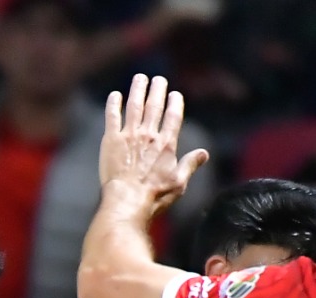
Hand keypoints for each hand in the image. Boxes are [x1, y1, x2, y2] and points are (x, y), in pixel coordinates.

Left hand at [99, 74, 208, 214]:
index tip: (174, 94)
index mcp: (166, 144)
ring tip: (139, 78)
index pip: (173, 116)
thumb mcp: (178, 183)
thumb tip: (204, 154)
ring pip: (134, 106)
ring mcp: (129, 136)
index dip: (175, 103)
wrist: (127, 200)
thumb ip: (190, 164)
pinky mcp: (111, 140)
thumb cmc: (154, 196)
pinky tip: (114, 95)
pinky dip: (113, 104)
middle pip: (154, 106)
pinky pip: (112, 117)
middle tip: (158, 79)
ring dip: (137, 90)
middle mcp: (149, 135)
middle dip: (157, 90)